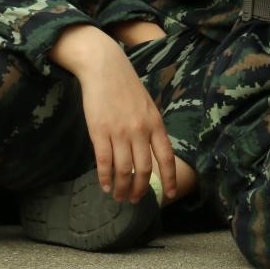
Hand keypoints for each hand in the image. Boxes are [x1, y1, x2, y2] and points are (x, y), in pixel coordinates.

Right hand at [49, 25, 176, 203]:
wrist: (106, 68)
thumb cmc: (127, 87)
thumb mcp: (148, 106)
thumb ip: (151, 128)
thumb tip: (153, 152)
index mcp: (155, 124)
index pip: (166, 157)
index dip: (169, 178)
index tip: (169, 194)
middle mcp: (140, 130)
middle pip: (144, 169)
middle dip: (141, 189)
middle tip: (136, 200)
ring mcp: (120, 132)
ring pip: (124, 170)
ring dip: (122, 188)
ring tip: (119, 197)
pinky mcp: (100, 132)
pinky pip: (104, 162)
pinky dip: (105, 178)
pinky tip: (105, 187)